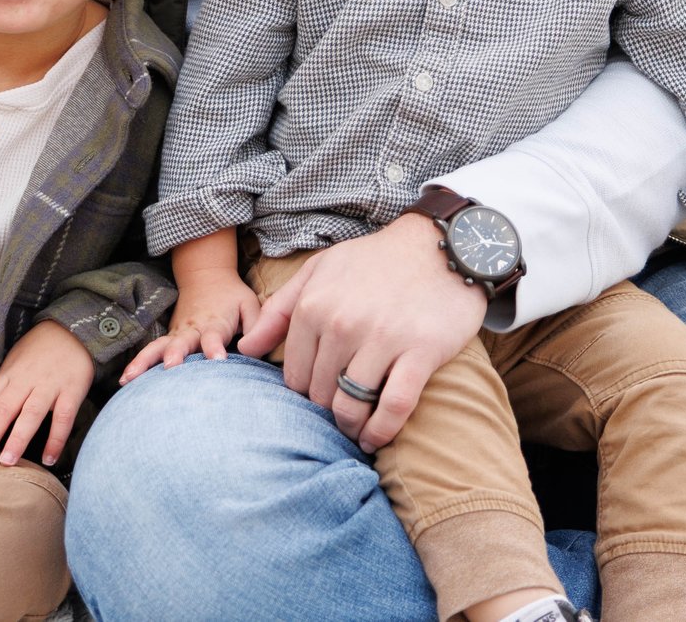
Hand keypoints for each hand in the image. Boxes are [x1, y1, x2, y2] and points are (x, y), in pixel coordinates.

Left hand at [0, 321, 94, 468]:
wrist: (72, 330)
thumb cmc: (39, 350)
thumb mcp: (14, 362)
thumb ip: (2, 386)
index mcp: (8, 374)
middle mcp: (26, 380)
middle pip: (2, 410)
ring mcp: (49, 385)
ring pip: (30, 414)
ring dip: (17, 439)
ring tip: (7, 463)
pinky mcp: (72, 390)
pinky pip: (63, 418)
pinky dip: (56, 439)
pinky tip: (49, 459)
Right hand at [119, 274, 261, 382]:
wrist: (205, 275)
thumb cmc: (231, 295)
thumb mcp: (250, 305)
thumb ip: (256, 327)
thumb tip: (255, 352)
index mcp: (215, 322)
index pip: (214, 336)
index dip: (214, 348)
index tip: (216, 360)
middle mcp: (192, 328)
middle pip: (180, 343)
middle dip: (175, 355)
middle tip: (171, 367)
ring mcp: (177, 333)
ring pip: (157, 347)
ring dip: (145, 362)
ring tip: (130, 380)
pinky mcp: (169, 338)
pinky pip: (152, 351)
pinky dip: (138, 364)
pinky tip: (126, 381)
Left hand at [236, 215, 486, 452]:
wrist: (440, 247)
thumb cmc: (375, 261)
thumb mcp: (320, 270)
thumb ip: (280, 309)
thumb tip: (246, 348)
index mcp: (314, 305)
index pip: (294, 373)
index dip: (303, 392)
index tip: (317, 395)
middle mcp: (342, 323)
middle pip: (320, 393)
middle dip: (325, 409)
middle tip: (338, 413)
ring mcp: (382, 339)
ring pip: (350, 405)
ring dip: (350, 426)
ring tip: (354, 429)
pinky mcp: (420, 352)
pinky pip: (393, 406)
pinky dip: (381, 431)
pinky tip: (375, 438)